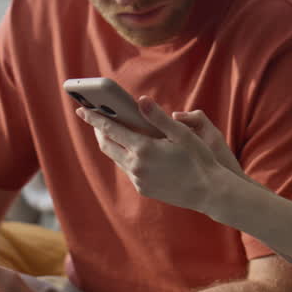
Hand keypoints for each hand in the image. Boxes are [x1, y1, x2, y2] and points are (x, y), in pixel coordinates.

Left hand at [77, 97, 244, 212]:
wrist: (209, 192)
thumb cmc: (199, 159)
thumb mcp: (182, 134)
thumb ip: (158, 117)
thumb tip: (140, 100)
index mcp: (144, 148)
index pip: (111, 129)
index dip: (95, 118)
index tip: (82, 109)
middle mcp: (136, 165)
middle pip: (107, 145)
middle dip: (98, 130)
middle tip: (95, 118)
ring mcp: (139, 180)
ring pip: (117, 158)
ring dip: (112, 144)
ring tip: (112, 132)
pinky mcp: (143, 189)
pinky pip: (128, 170)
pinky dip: (126, 157)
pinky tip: (133, 151)